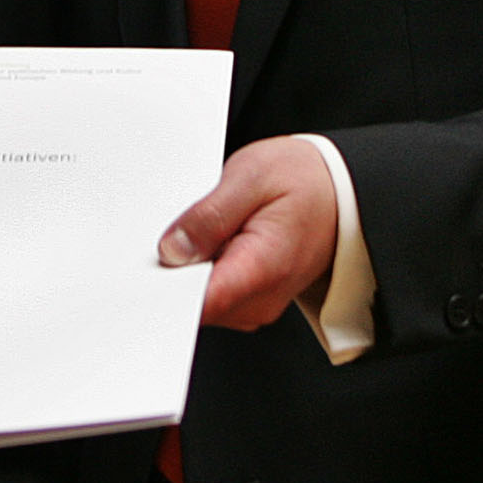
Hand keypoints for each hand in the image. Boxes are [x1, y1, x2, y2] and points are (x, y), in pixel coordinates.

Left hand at [158, 136, 338, 330]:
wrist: (344, 190)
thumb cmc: (305, 179)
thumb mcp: (251, 177)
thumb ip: (209, 216)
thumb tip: (172, 251)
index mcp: (262, 268)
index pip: (200, 303)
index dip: (162, 290)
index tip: (138, 271)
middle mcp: (261, 298)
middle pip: (195, 305)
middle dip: (169, 275)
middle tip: (159, 234)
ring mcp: (258, 301)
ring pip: (202, 301)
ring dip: (185, 271)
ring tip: (190, 229)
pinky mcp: (253, 295)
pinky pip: (214, 292)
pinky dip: (200, 270)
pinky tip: (201, 240)